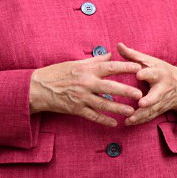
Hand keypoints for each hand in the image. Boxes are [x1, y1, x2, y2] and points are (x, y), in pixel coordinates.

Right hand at [28, 52, 142, 125]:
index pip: (110, 67)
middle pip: (110, 87)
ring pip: (104, 104)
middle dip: (126, 90)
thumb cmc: (57, 73)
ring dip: (118, 108)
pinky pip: (93, 116)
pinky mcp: (76, 109)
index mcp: (87, 70)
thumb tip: (111, 54)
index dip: (125, 67)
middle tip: (140, 94)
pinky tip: (114, 123)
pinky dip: (104, 120)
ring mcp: (81, 97)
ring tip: (131, 110)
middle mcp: (86, 83)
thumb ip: (95, 61)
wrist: (37, 88)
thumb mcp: (75, 63)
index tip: (138, 67)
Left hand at [118, 43, 176, 124]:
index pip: (153, 72)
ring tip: (129, 119)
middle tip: (141, 103)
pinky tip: (129, 122)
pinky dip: (141, 120)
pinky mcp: (160, 109)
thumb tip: (118, 45)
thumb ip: (133, 55)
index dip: (146, 73)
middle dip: (150, 99)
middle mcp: (163, 87)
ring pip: (153, 109)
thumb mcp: (150, 61)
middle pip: (157, 94)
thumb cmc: (161, 70)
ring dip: (142, 114)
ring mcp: (162, 100)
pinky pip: (151, 116)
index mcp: (159, 73)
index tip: (138, 74)